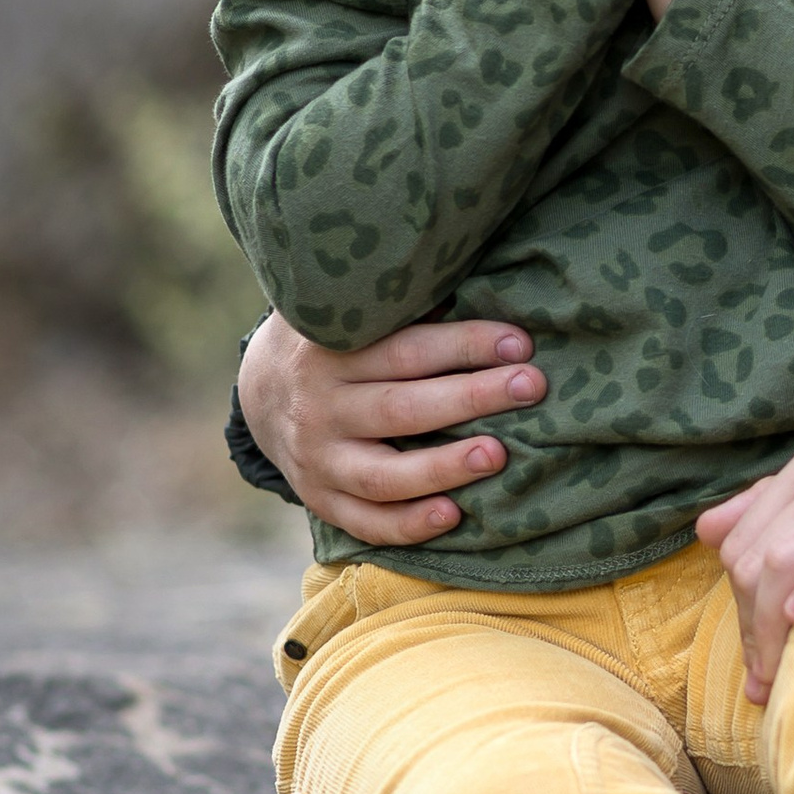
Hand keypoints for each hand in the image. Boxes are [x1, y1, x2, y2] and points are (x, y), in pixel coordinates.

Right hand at [240, 310, 544, 546]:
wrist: (262, 392)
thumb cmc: (337, 340)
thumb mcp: (349, 309)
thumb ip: (396, 301)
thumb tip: (471, 269)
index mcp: (332, 352)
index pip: (406, 349)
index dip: (465, 344)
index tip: (521, 342)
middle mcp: (320, 407)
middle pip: (401, 407)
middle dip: (471, 398)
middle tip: (531, 387)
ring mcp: (317, 459)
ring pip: (382, 473)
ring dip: (442, 467)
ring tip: (497, 456)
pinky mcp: (320, 498)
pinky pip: (365, 520)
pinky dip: (407, 524)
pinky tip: (453, 516)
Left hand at [697, 428, 793, 698]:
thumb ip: (790, 510)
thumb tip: (706, 529)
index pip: (743, 543)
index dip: (737, 612)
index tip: (758, 671)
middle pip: (754, 559)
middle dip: (749, 632)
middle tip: (767, 690)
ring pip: (785, 560)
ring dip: (772, 633)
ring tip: (781, 684)